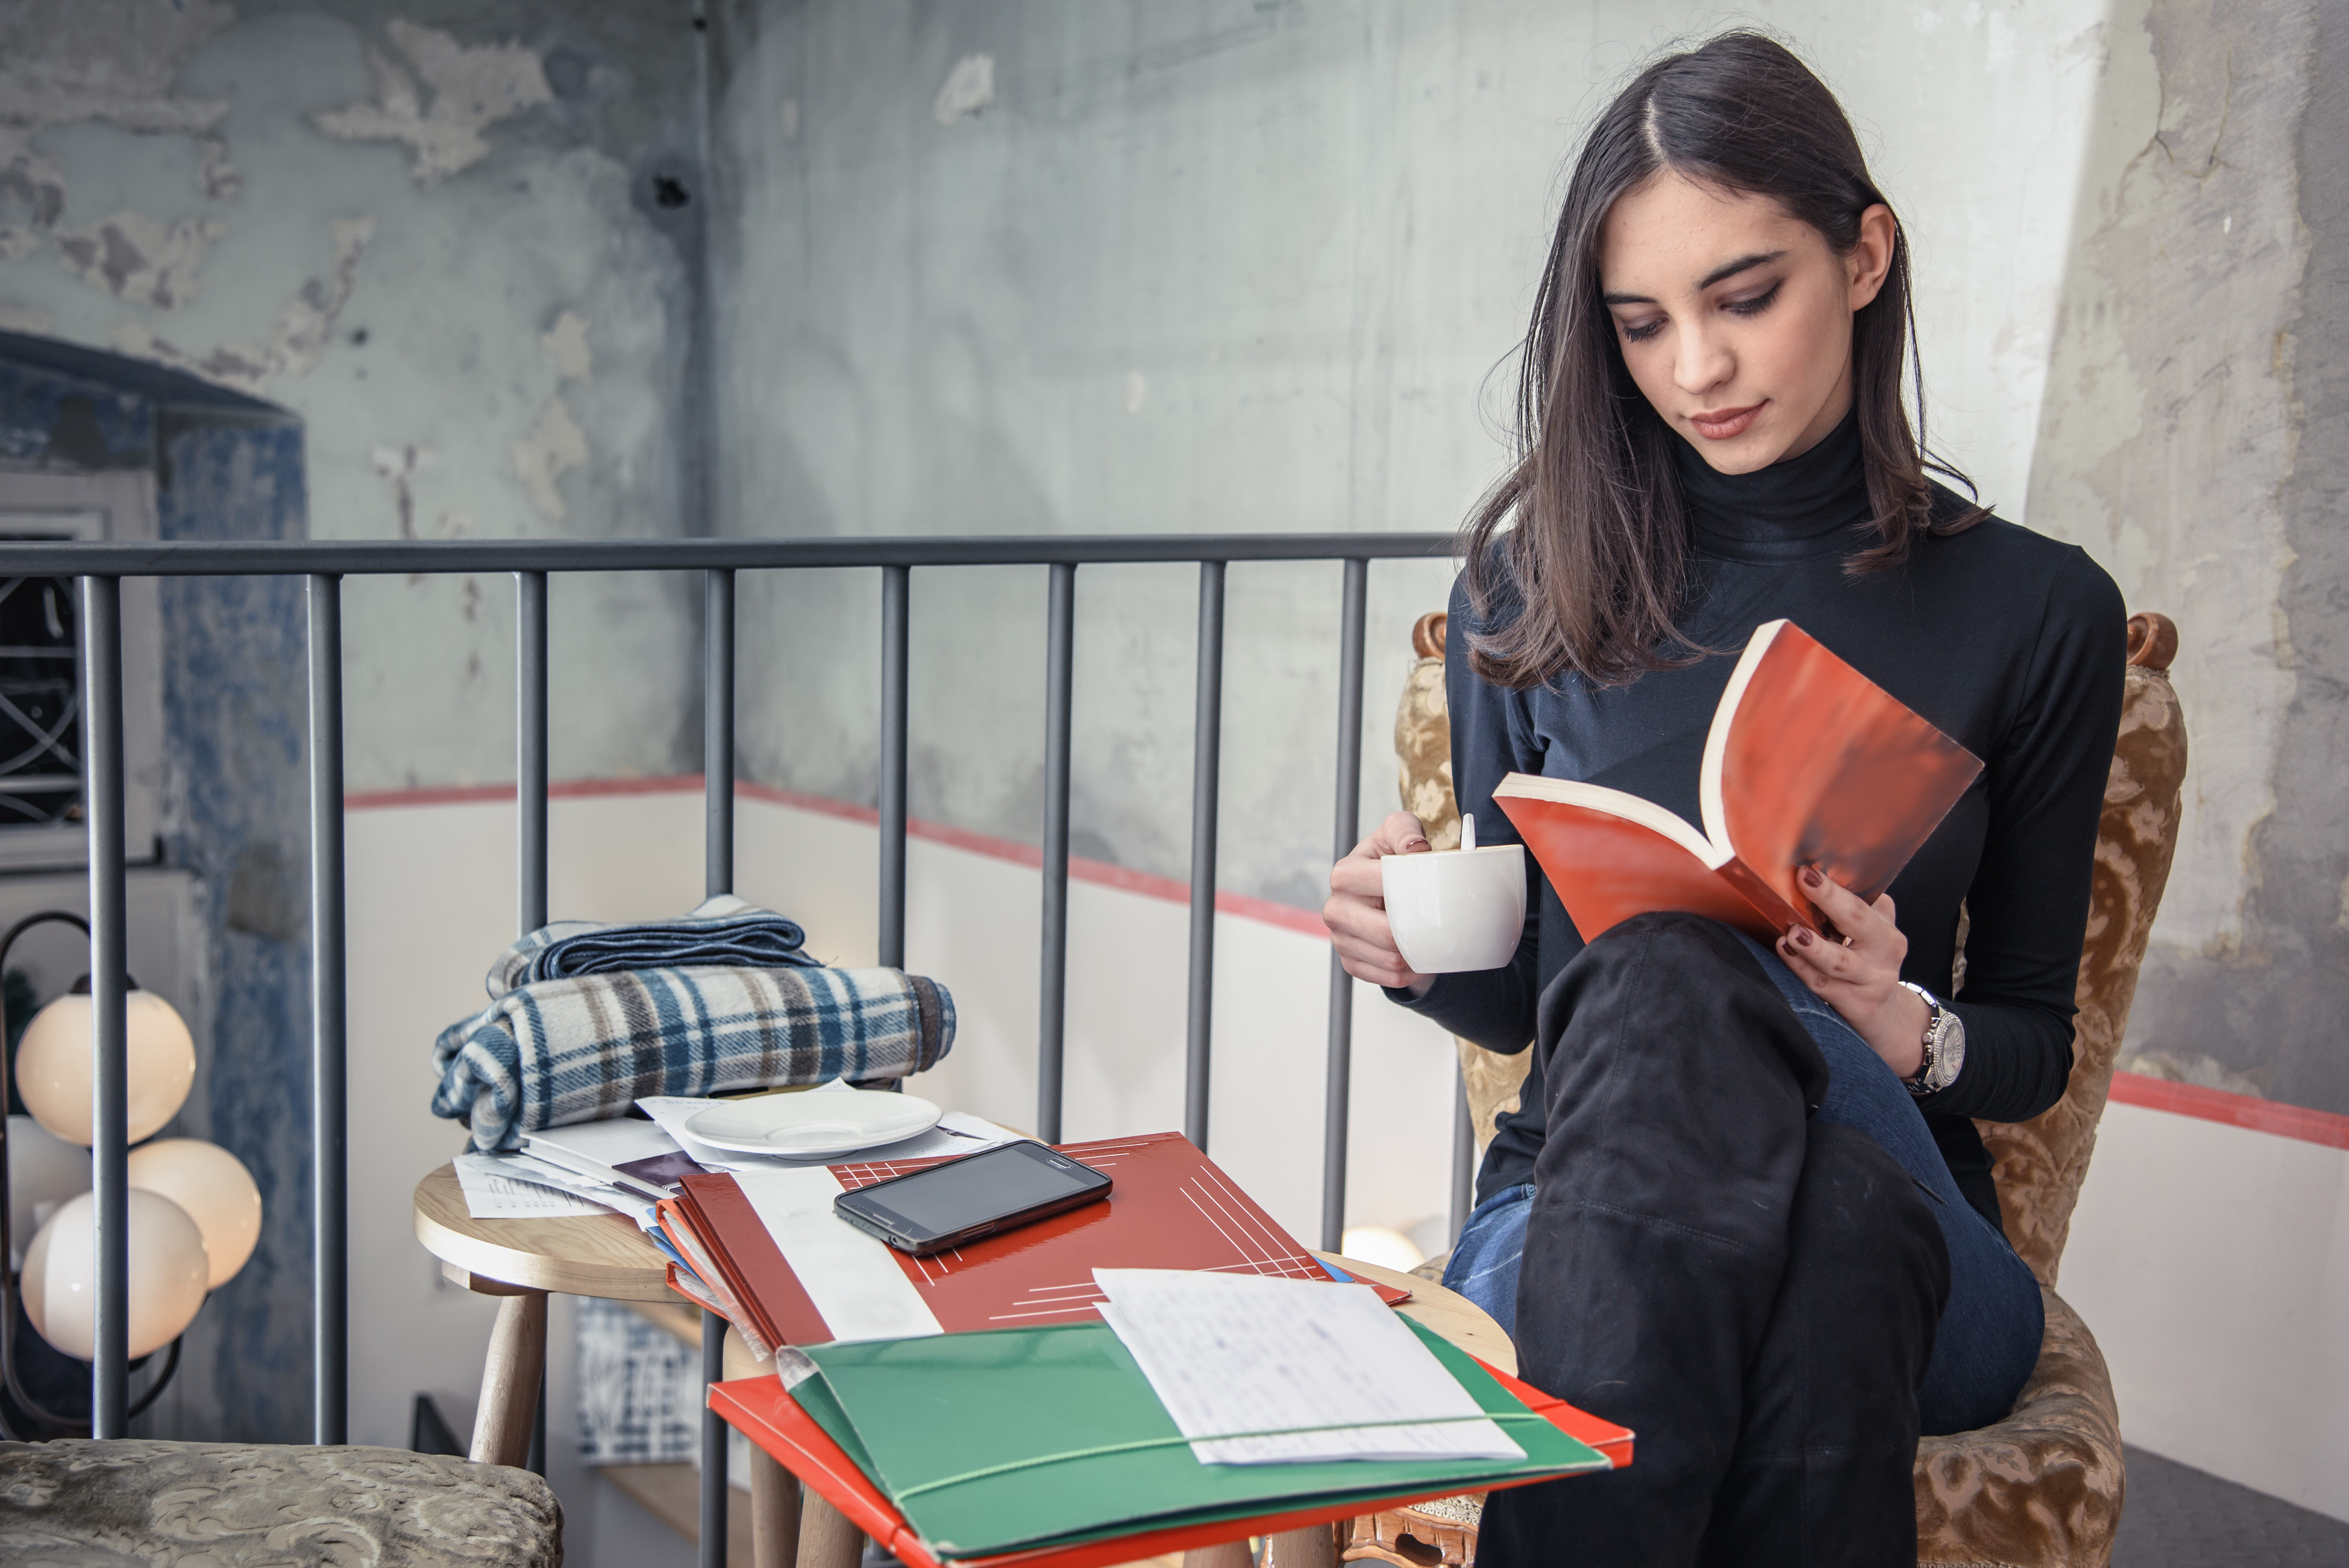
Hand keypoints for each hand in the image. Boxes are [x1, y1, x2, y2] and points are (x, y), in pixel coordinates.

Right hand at [1324, 812, 1433, 995]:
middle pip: (1386, 934)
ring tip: (1433, 939)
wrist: (1376, 888)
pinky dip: (1411, 972)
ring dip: (1418, 955)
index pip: (1385, 888)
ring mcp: (1339, 939)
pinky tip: (1419, 956)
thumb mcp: (1398, 831)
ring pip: (1391, 960)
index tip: (1434, 889)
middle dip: (1418, 931)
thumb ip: (1405, 830)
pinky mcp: (1349, 962)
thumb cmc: (1390, 857)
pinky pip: (1388, 977)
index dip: (1416, 891)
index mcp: (1344, 875)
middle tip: (1439, 922)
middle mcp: (1335, 908)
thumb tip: (1415, 848)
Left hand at [1775, 866, 1930, 1079]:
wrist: (1888, 1018)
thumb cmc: (1868, 965)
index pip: (1862, 904)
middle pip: (1858, 923)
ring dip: (1813, 945)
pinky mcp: (1857, 1005)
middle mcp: (1885, 952)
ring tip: (1792, 932)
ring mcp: (1873, 981)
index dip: (1834, 888)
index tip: (1807, 871)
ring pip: (1839, 961)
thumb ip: (1858, 910)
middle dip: (1830, 900)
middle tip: (1804, 882)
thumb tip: (1819, 876)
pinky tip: (1785, 952)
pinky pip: (1823, 986)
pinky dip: (1802, 969)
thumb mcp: (1873, 937)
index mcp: (1886, 930)